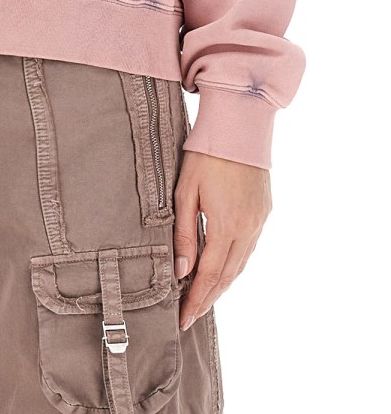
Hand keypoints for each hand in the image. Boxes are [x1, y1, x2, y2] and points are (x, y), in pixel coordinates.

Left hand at [172, 149, 271, 330]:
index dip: (196, 300)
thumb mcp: (185, 191)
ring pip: (241, 264)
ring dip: (223, 283)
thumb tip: (180, 270)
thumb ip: (183, 233)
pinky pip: (249, 247)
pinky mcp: (264, 211)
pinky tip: (223, 268)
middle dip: (208, 298)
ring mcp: (259, 221)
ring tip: (203, 297)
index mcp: (226, 225)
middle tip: (190, 315)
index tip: (182, 319)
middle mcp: (248, 229)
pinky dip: (235, 264)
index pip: (209, 275)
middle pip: (228, 276)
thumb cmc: (205, 154)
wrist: (239, 125)